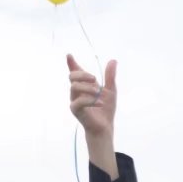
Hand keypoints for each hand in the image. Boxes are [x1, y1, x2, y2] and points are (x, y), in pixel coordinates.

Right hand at [68, 55, 117, 179]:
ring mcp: (74, 100)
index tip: (69, 55)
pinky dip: (90, 100)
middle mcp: (76, 92)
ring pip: (74, 87)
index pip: (75, 72)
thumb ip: (110, 76)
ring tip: (99, 94)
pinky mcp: (75, 110)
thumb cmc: (105, 109)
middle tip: (95, 78)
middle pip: (72, 76)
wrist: (105, 126)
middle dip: (83, 74)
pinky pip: (78, 101)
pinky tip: (100, 103)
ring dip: (88, 88)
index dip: (71, 63)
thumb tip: (113, 60)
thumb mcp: (111, 90)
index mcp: (84, 86)